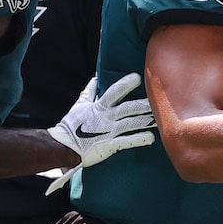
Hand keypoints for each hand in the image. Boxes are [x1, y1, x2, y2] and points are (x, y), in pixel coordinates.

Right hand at [45, 73, 155, 194]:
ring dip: (145, 121)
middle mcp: (105, 118)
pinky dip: (138, 139)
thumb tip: (95, 78)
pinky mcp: (109, 145)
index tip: (137, 77)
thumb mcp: (79, 105)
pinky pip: (126, 142)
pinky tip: (151, 138)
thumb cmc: (72, 126)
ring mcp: (108, 131)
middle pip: (127, 108)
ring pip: (130, 124)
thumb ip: (89, 92)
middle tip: (157, 99)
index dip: (125, 84)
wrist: (63, 146)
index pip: (114, 92)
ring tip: (159, 118)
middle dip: (142, 104)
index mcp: (99, 107)